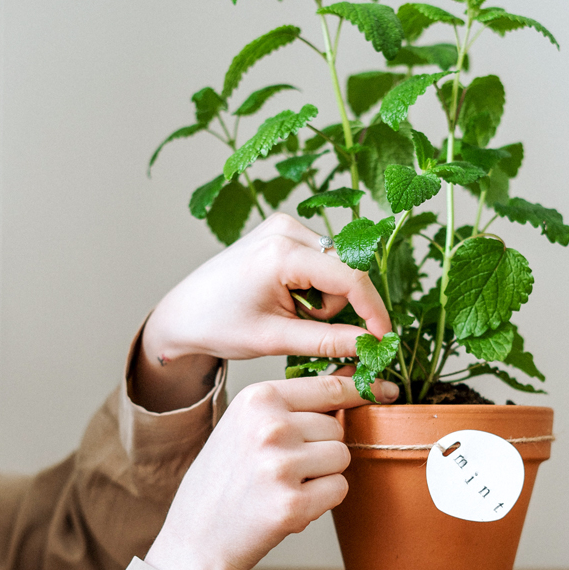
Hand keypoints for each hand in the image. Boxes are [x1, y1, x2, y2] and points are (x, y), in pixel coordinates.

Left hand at [131, 213, 390, 411]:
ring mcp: (284, 225)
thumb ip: (328, 341)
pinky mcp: (283, 231)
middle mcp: (285, 229)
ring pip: (336, 267)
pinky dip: (314, 286)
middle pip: (345, 271)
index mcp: (281, 253)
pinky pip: (322, 261)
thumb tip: (372, 344)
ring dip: (324, 298)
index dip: (373, 310)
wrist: (185, 312)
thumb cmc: (220, 325)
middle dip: (335, 306)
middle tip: (302, 326)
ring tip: (288, 312)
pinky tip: (287, 296)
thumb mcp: (275, 339)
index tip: (383, 339)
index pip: (349, 278)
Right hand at [144, 374, 398, 569]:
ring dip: (324, 474)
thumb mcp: (246, 423)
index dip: (358, 392)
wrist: (195, 537)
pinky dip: (323, 500)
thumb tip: (353, 380)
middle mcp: (270, 426)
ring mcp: (281, 465)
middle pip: (337, 427)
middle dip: (323, 447)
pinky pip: (339, 489)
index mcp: (258, 398)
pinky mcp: (293, 504)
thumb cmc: (225, 477)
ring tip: (285, 485)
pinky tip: (288, 504)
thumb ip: (294, 404)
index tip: (384, 391)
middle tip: (286, 466)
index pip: (328, 386)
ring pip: (342, 457)